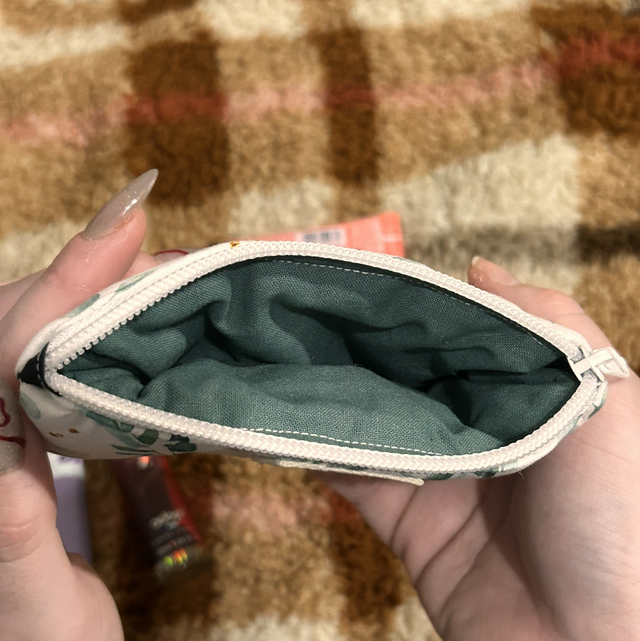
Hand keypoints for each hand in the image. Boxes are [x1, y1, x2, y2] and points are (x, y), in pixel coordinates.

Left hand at [0, 171, 160, 640]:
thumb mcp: (35, 615)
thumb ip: (15, 549)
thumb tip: (4, 481)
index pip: (3, 350)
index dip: (61, 284)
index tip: (122, 227)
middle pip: (14, 324)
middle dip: (77, 271)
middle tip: (141, 230)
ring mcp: (7, 433)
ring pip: (35, 336)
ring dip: (89, 290)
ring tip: (144, 262)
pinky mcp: (33, 439)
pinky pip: (58, 363)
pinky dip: (97, 328)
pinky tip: (132, 317)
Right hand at [319, 258, 639, 640]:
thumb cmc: (617, 519)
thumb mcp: (610, 403)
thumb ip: (552, 325)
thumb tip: (478, 269)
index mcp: (520, 395)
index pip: (457, 337)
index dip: (414, 309)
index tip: (367, 280)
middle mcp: (478, 429)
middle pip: (410, 378)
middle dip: (364, 348)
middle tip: (311, 314)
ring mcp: (439, 478)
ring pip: (375, 424)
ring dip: (334, 396)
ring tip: (288, 357)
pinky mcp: (407, 526)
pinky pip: (356, 480)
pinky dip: (321, 452)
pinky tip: (287, 419)